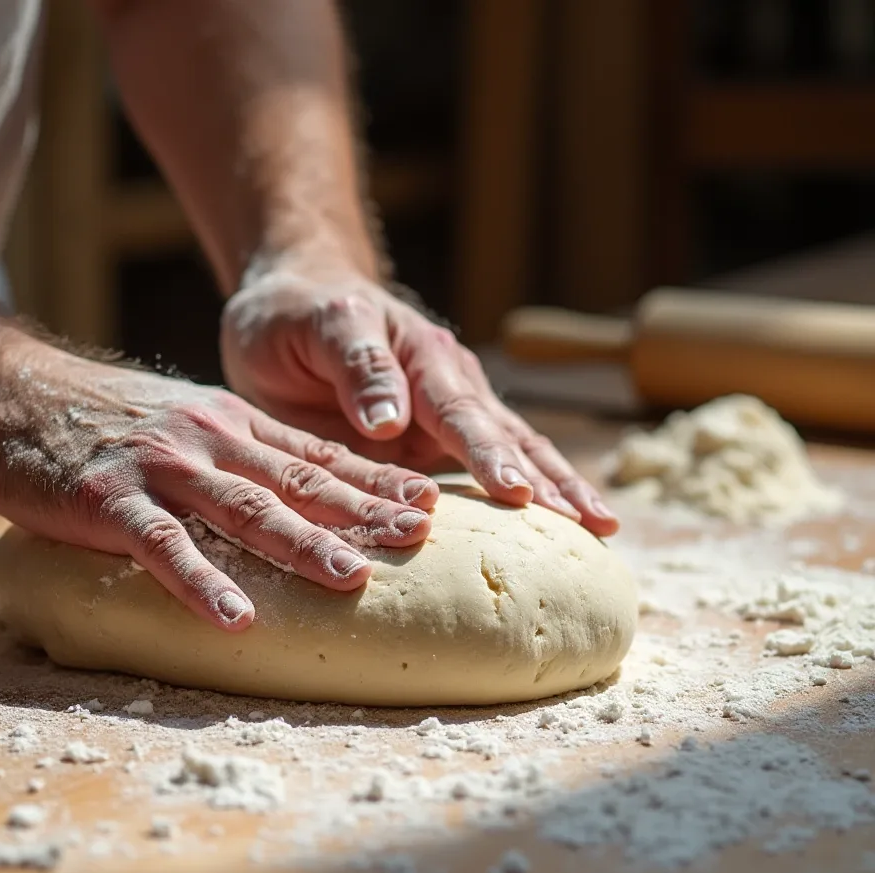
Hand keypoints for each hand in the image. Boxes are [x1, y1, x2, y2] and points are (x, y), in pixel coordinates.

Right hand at [0, 336, 436, 630]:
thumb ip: (236, 450)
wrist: (8, 387)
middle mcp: (208, 440)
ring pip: (243, 509)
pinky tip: (237, 618)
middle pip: (297, 480)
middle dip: (363, 511)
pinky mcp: (108, 501)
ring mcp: (160, 469)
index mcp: (231, 423)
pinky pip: (163, 546)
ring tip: (353, 578)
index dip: (375, 481)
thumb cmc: (103, 414)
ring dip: (300, 545)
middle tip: (420, 537)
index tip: (427, 504)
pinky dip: (201, 583)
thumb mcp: (185, 419)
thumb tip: (294, 489)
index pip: (316, 455)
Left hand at [221, 258, 618, 535]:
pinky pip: (474, 484)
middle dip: (552, 482)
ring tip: (603, 531)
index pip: (461, 413)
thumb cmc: (303, 313)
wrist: (295, 306)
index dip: (489, 455)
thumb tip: (390, 423)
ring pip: (514, 458)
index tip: (516, 493)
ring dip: (556, 493)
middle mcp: (449, 391)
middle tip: (595, 525)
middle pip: (511, 438)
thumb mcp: (323, 325)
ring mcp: (445, 424)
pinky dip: (515, 509)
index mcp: (425, 359)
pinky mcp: (431, 450)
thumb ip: (358, 366)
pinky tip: (546, 540)